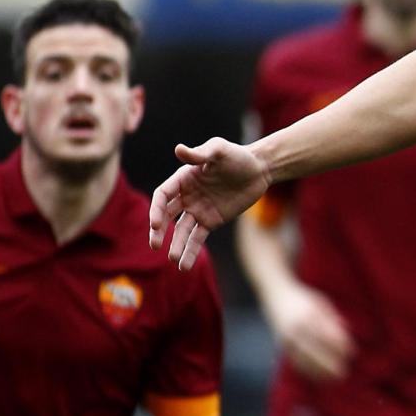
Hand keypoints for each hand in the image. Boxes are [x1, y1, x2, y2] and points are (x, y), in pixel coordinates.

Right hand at [149, 138, 271, 269]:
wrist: (260, 170)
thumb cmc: (238, 156)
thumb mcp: (220, 150)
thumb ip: (201, 153)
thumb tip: (179, 149)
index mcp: (183, 178)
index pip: (163, 196)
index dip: (156, 209)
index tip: (155, 224)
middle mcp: (187, 195)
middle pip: (166, 215)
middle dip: (159, 231)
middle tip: (155, 245)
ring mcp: (198, 210)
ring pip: (181, 231)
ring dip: (176, 245)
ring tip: (173, 260)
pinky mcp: (211, 221)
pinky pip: (197, 238)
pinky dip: (190, 252)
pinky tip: (184, 266)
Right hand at [266, 280, 355, 380]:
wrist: (276, 294)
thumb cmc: (305, 298)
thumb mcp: (321, 302)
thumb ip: (332, 318)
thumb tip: (347, 332)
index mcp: (309, 315)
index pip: (326, 334)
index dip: (339, 345)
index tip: (352, 352)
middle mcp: (297, 327)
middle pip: (314, 350)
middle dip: (330, 363)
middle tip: (344, 372)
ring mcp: (287, 337)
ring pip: (304, 359)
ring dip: (319, 371)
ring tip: (334, 379)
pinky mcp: (282, 344)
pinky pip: (295, 361)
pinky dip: (307, 370)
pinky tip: (318, 376)